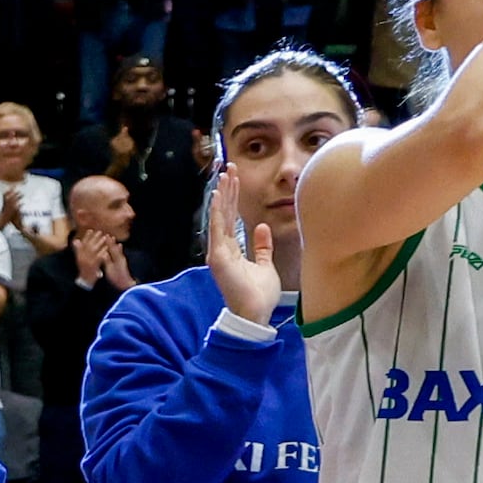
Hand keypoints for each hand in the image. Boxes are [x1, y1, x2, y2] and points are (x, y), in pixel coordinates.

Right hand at [202, 167, 283, 323]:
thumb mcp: (264, 265)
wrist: (256, 314)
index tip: (236, 178)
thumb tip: (261, 226)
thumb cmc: (259, 294)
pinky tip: (220, 195)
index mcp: (232, 250)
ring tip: (225, 175)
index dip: (235, 197)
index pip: (232, 217)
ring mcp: (218, 252)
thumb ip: (261, 246)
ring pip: (220, 217)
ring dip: (223, 195)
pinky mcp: (218, 257)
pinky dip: (218, 211)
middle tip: (230, 167)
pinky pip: (218, 229)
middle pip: (225, 213)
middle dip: (229, 189)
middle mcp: (222, 248)